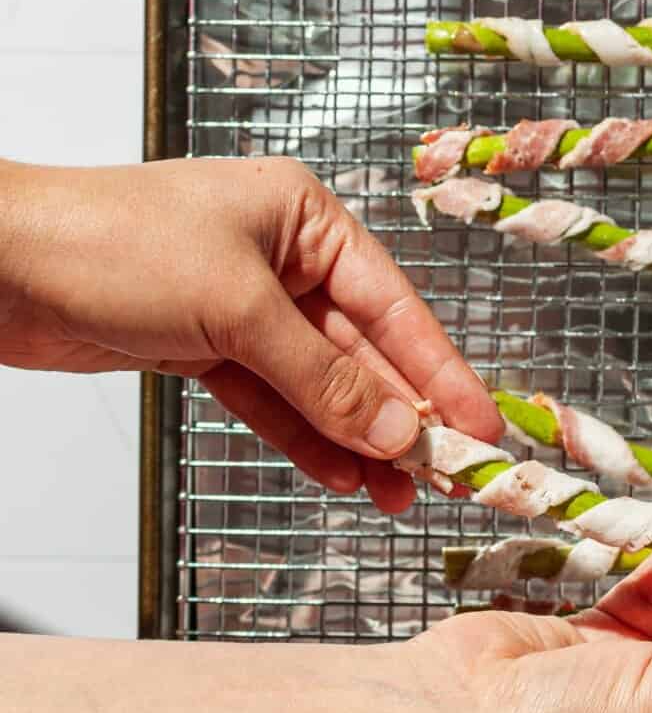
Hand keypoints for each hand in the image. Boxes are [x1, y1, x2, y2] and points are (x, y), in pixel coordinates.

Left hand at [0, 154, 500, 509]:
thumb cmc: (110, 244)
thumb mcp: (236, 309)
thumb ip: (322, 378)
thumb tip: (397, 430)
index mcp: (302, 217)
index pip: (393, 304)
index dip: (441, 371)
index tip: (481, 427)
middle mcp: (279, 258)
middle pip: (362, 350)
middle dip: (401, 416)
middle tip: (449, 476)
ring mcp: (239, 305)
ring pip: (318, 384)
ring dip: (357, 440)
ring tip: (400, 495)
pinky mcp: (200, 346)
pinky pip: (271, 401)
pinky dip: (304, 439)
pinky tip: (341, 475)